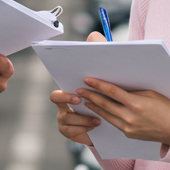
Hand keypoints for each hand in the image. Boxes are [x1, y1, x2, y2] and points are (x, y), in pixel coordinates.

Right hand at [51, 30, 112, 146]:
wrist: (114, 123)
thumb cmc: (107, 97)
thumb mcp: (106, 78)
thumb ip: (99, 56)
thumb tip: (94, 36)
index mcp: (71, 88)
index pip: (60, 82)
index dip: (65, 86)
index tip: (78, 90)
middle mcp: (64, 103)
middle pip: (55, 97)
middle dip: (66, 98)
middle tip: (79, 100)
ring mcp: (65, 120)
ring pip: (64, 119)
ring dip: (81, 119)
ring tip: (97, 119)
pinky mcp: (71, 133)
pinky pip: (71, 132)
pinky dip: (84, 129)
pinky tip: (96, 126)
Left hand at [76, 79, 169, 145]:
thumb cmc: (167, 108)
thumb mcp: (152, 94)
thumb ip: (134, 91)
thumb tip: (117, 87)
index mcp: (136, 104)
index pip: (112, 92)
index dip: (98, 85)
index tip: (87, 79)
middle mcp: (130, 117)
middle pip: (105, 104)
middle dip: (90, 96)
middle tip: (79, 90)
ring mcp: (128, 128)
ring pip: (106, 115)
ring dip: (94, 107)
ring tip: (85, 100)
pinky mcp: (128, 134)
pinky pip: (113, 123)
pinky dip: (104, 116)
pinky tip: (98, 111)